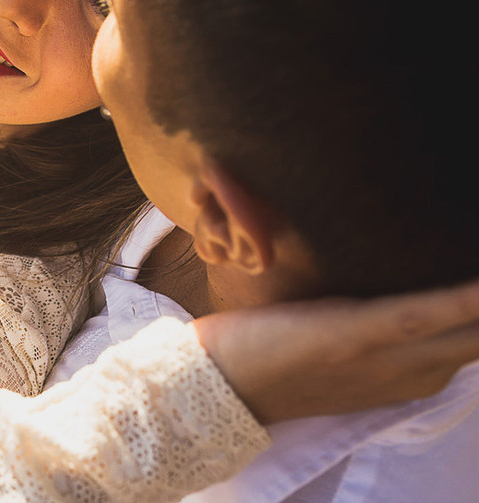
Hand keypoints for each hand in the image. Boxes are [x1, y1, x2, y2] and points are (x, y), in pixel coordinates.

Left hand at [194, 277, 478, 424]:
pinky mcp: (352, 335)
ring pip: (470, 331)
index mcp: (411, 375)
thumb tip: (403, 287)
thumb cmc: (276, 354)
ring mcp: (383, 358)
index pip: (476, 342)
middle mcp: (411, 372)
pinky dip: (461, 299)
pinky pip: (419, 315)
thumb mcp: (346, 346)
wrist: (219, 384)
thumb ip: (384, 326)